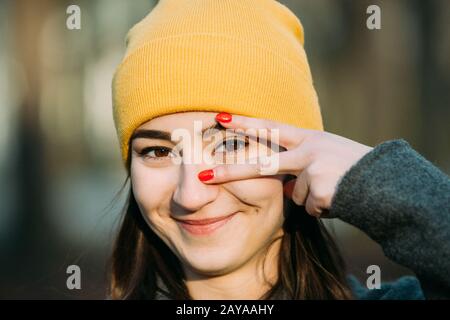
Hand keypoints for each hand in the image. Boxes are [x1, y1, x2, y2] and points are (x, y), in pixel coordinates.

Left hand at [198, 113, 372, 217]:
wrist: (388, 183)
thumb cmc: (356, 169)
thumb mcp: (328, 156)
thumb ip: (302, 166)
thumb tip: (285, 188)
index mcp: (309, 138)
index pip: (270, 128)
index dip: (245, 123)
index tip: (220, 118)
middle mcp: (309, 150)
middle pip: (263, 163)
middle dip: (231, 170)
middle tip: (203, 174)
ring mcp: (313, 169)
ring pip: (295, 195)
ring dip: (311, 198)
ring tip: (336, 190)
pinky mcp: (320, 190)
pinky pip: (309, 208)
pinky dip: (322, 209)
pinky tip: (339, 200)